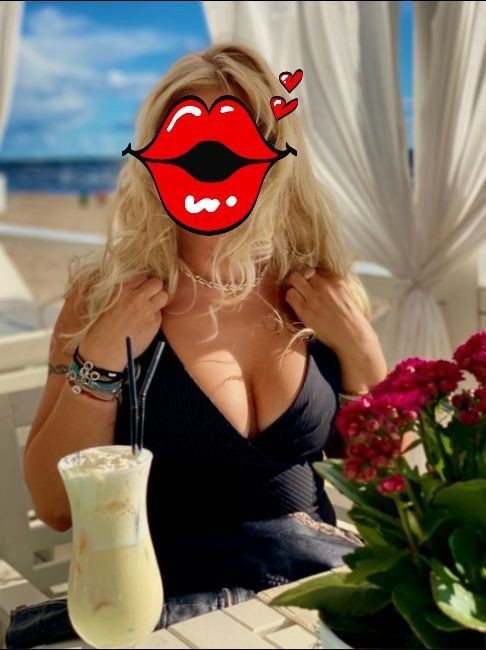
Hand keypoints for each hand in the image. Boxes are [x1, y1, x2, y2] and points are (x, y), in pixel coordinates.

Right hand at [78, 275, 168, 370]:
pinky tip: (145, 322)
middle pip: (157, 283)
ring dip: (159, 300)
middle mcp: (136, 297)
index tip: (140, 289)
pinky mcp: (154, 323)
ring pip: (164, 296)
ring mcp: (147, 310)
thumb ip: (122, 292)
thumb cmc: (100, 328)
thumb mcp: (107, 302)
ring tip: (150, 308)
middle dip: (155, 288)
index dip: (142, 283)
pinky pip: (160, 313)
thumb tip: (136, 287)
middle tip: (149, 296)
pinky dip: (155, 316)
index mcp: (122, 289)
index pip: (142, 276)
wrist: (103, 351)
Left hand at [284, 267, 387, 390]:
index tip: (307, 283)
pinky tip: (294, 304)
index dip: (308, 276)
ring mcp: (314, 297)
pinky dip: (289, 297)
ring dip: (291, 286)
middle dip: (297, 277)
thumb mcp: (346, 295)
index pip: (314, 269)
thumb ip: (333, 287)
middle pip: (301, 271)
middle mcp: (324, 285)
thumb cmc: (350, 320)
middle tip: (296, 287)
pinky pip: (290, 295)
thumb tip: (319, 282)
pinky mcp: (306, 310)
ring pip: (293, 279)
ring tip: (295, 295)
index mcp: (335, 280)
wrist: (353, 336)